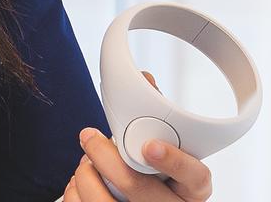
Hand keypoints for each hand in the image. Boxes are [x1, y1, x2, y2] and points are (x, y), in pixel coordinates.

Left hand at [64, 71, 212, 200]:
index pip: (196, 177)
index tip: (151, 146)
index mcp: (191, 190)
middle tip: (88, 137)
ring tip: (85, 162)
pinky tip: (79, 182)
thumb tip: (145, 80)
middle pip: (138, 187)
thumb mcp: (167, 156)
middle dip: (105, 158)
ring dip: (86, 175)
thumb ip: (157, 124)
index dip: (175, 161)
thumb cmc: (157, 178)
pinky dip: (75, 192)